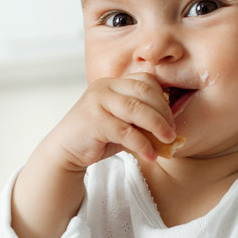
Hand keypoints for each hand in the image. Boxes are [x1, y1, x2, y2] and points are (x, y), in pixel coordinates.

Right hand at [42, 73, 176, 170]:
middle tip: (172, 133)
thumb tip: (172, 132)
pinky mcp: (93, 121)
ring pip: (136, 109)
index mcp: (113, 83)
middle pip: (144, 92)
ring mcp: (97, 102)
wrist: (66, 150)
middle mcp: (104, 87)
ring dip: (157, 126)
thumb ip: (142, 122)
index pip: (145, 81)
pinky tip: (151, 155)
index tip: (171, 120)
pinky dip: (142, 144)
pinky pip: (125, 131)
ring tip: (168, 142)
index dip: (162, 100)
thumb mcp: (123, 124)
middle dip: (163, 113)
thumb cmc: (98, 137)